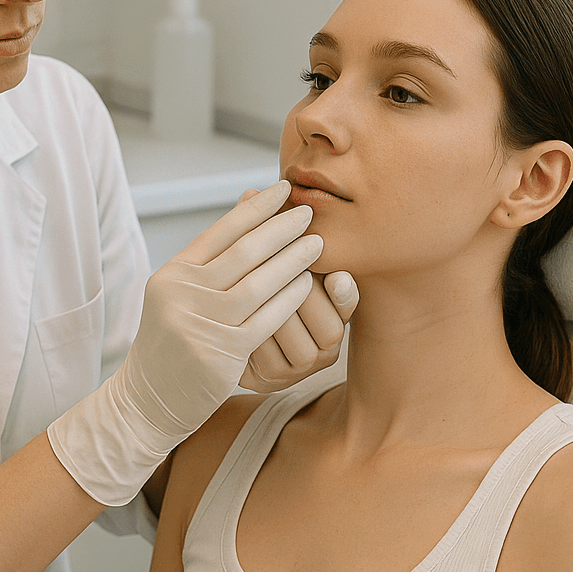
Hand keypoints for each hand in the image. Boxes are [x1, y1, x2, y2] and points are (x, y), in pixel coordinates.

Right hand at [46, 181, 324, 504]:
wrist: (146, 400)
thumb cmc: (171, 342)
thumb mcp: (177, 294)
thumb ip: (208, 259)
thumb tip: (246, 209)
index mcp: (172, 274)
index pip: (220, 230)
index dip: (256, 208)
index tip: (283, 189)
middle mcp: (182, 293)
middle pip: (243, 251)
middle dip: (281, 228)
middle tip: (308, 213)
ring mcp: (199, 323)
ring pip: (259, 283)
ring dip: (293, 260)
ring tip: (316, 244)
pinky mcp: (220, 353)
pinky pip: (266, 318)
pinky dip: (290, 297)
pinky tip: (308, 284)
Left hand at [236, 189, 357, 390]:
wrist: (226, 346)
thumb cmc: (256, 293)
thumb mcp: (266, 263)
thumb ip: (265, 233)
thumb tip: (249, 192)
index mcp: (334, 308)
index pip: (346, 298)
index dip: (343, 291)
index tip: (334, 277)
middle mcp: (327, 340)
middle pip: (319, 316)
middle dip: (291, 287)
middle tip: (267, 270)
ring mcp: (303, 364)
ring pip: (290, 333)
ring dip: (269, 310)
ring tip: (246, 293)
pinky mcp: (278, 379)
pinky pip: (266, 355)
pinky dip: (250, 334)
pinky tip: (233, 321)